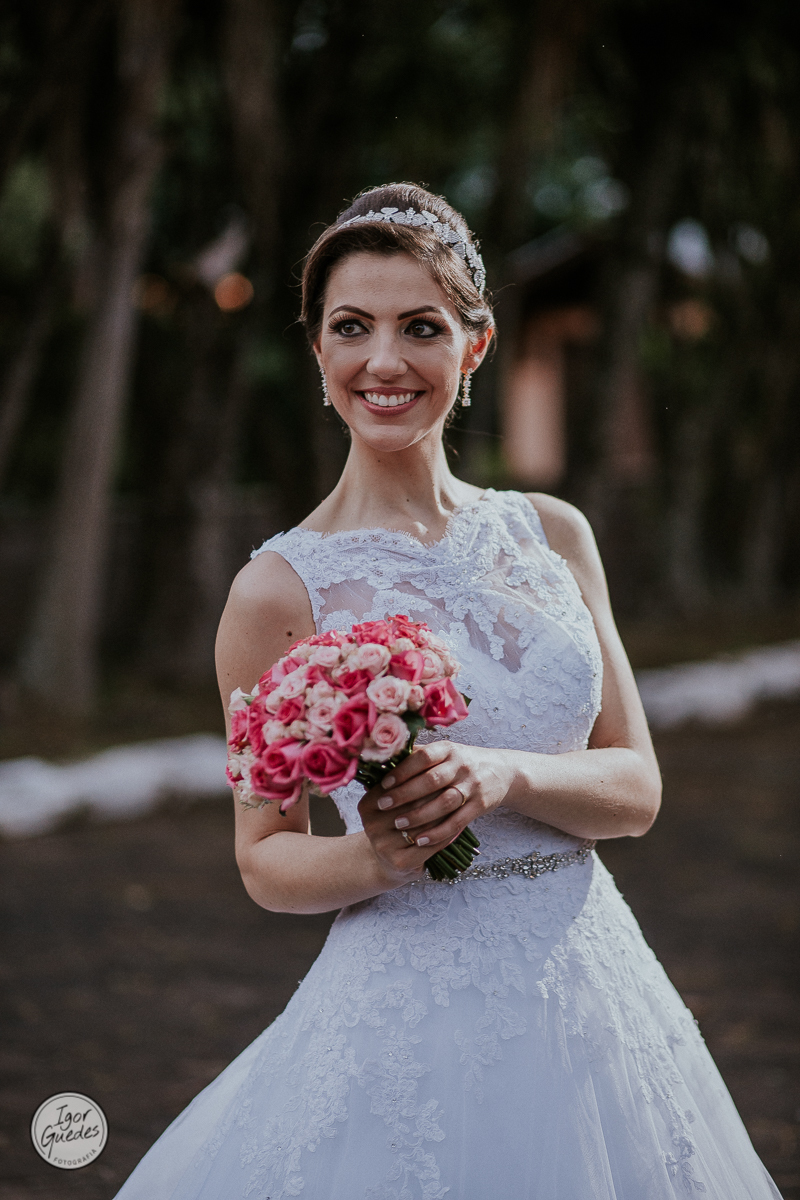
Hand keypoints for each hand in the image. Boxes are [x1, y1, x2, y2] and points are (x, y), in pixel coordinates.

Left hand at [358, 742, 511, 883]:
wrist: (502, 771)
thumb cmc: (462, 763)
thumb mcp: (444, 753)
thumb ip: (418, 756)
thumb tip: (383, 761)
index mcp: (448, 749)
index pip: (423, 757)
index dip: (402, 770)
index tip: (384, 783)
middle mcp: (461, 765)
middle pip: (431, 780)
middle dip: (405, 794)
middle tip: (383, 805)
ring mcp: (472, 786)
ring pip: (444, 802)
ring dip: (419, 815)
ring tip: (398, 824)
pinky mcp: (480, 805)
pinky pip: (457, 822)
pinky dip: (438, 833)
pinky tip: (421, 840)